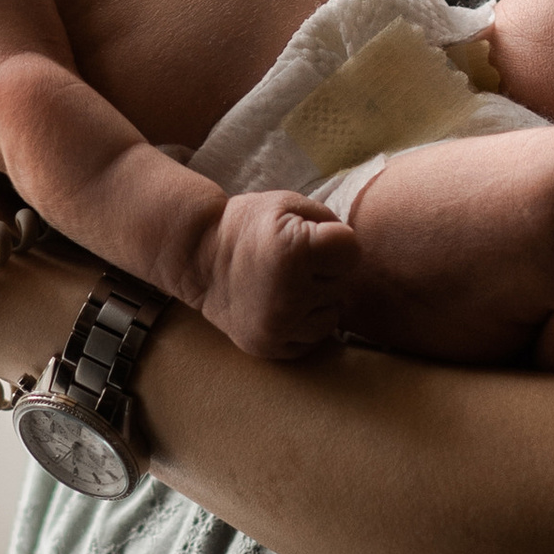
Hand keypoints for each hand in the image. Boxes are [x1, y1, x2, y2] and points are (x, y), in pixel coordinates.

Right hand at [197, 190, 361, 358]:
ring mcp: (278, 326)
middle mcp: (288, 295)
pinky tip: (281, 305)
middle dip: (324, 272)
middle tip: (290, 262)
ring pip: (331, 317)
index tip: (310, 239)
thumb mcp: (288, 205)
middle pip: (342, 284)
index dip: (334, 242)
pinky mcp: (269, 347)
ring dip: (318, 302)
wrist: (199, 259)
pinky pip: (311, 341)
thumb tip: (355, 253)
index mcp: (294, 252)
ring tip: (287, 284)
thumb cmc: (249, 227)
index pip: (352, 251)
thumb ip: (329, 221)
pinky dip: (303, 325)